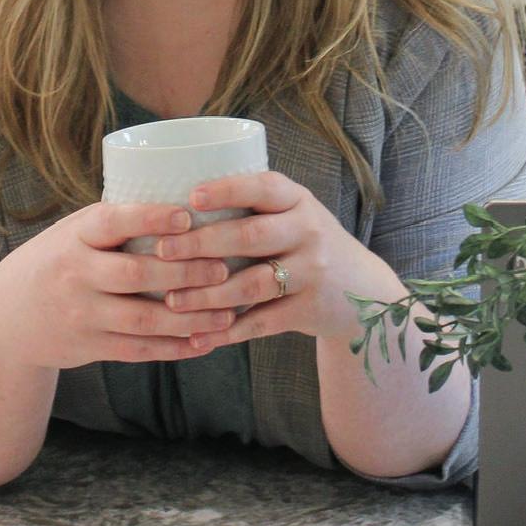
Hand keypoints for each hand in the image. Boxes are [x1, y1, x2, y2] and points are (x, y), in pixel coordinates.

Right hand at [0, 200, 238, 369]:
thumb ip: (116, 225)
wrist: (6, 318)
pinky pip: (138, 350)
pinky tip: (204, 341)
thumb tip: (186, 201)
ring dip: (189, 317)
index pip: (113, 222)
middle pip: (136, 274)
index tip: (187, 214)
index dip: (150, 218)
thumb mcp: (72, 233)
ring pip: (143, 319)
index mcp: (74, 236)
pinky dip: (174, 347)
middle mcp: (75, 274)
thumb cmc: (55, 262)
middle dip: (185, 273)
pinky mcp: (89, 346)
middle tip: (223, 267)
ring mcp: (81, 314)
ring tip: (226, 312)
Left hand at [151, 171, 403, 351]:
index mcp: (298, 201)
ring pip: (253, 284)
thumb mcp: (293, 215)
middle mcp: (309, 232)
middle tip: (163, 251)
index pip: (264, 187)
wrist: (362, 292)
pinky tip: (198, 337)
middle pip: (251, 236)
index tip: (190, 196)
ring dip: (208, 295)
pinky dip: (227, 332)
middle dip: (202, 244)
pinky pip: (263, 322)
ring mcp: (312, 272)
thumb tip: (176, 205)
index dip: (227, 190)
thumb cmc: (306, 244)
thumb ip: (253, 208)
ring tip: (172, 300)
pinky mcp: (310, 310)